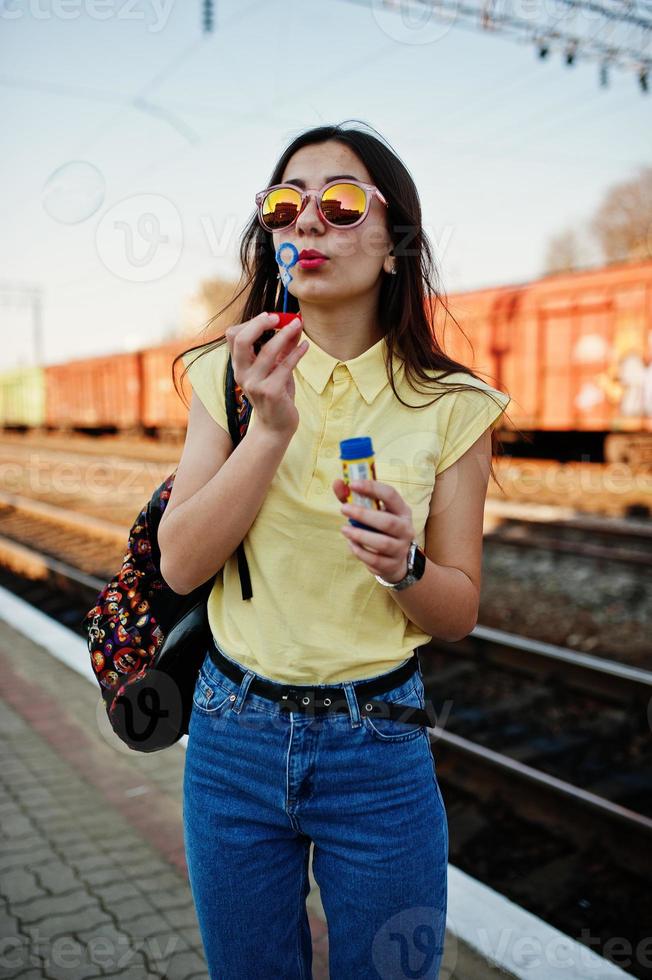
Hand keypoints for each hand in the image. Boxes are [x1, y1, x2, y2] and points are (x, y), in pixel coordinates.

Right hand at [224, 312, 307, 437]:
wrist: (276, 426)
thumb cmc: (276, 394)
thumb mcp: (276, 368)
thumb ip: (282, 347)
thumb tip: (294, 322)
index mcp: (239, 365)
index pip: (234, 335)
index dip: (252, 322)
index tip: (271, 317)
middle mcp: (242, 373)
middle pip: (241, 339)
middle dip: (260, 323)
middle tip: (278, 317)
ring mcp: (255, 384)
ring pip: (267, 351)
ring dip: (285, 334)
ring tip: (298, 324)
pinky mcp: (271, 392)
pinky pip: (285, 366)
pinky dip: (297, 353)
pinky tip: (306, 345)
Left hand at [332, 477, 415, 582]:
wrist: (395, 560)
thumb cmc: (379, 529)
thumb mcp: (370, 512)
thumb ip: (353, 498)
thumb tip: (337, 483)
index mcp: (401, 510)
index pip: (391, 495)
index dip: (372, 488)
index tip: (352, 484)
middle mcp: (405, 528)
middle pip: (388, 522)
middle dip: (364, 515)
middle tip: (343, 509)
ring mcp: (400, 548)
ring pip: (383, 543)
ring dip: (360, 535)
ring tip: (344, 529)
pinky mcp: (391, 565)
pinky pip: (375, 559)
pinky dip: (360, 552)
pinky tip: (351, 544)